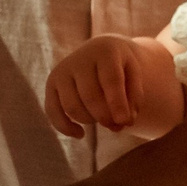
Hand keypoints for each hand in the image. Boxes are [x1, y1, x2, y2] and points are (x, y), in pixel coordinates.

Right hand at [44, 34, 181, 138]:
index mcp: (106, 51)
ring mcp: (62, 71)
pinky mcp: (51, 84)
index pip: (111, 80)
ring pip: (72, 107)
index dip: (118, 103)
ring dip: (90, 121)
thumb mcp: (134, 77)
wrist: (101, 52)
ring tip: (104, 119)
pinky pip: (52, 111)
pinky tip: (80, 134)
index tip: (125, 122)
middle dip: (105, 117)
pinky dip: (65, 127)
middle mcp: (80, 59)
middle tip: (118, 126)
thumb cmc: (121, 69)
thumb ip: (134, 99)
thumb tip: (124, 123)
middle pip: (90, 96)